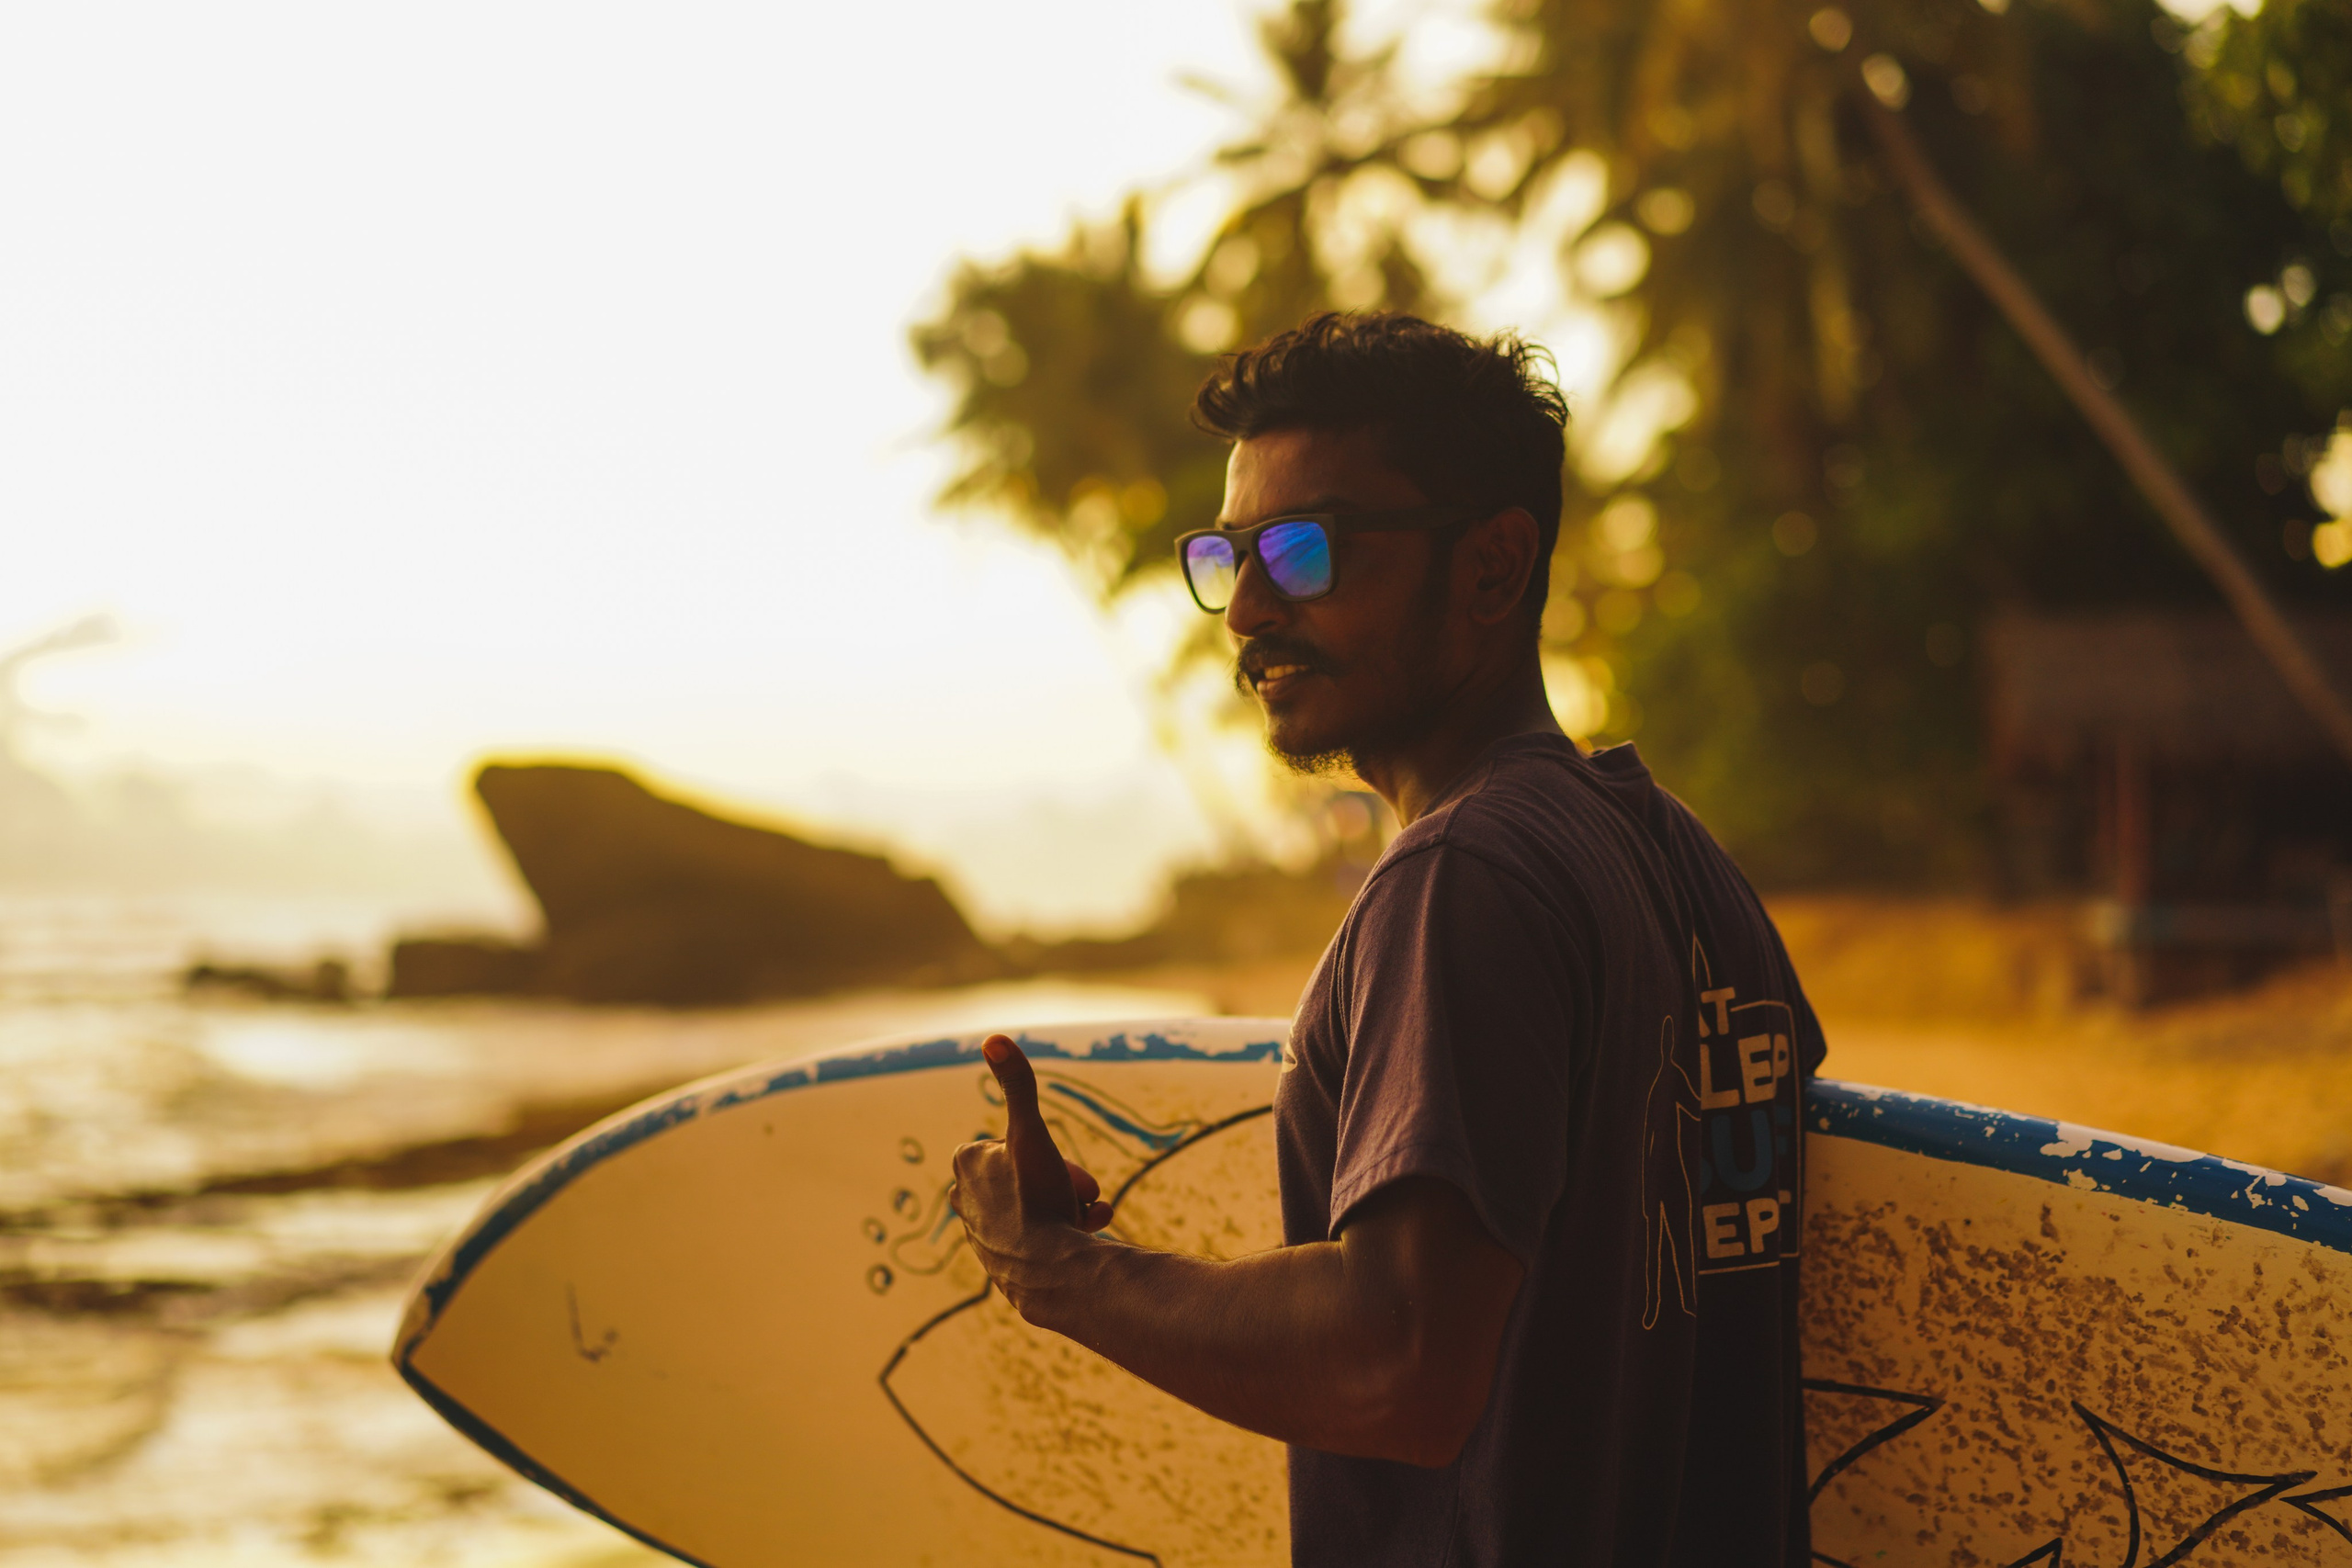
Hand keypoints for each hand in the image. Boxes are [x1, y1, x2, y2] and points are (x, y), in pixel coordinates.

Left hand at [951, 1035, 1114, 1319]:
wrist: (1047, 1272)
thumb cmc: (1036, 1199)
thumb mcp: (1032, 1133)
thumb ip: (1017, 1084)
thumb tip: (993, 1038)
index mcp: (966, 1164)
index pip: (1014, 1140)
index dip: (1044, 1148)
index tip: (1059, 1164)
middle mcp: (966, 1199)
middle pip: (1028, 1171)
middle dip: (1061, 1178)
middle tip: (1083, 1191)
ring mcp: (982, 1233)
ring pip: (1037, 1202)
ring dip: (1068, 1203)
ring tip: (1089, 1213)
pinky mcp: (1000, 1262)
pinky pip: (1039, 1234)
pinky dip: (1063, 1229)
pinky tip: (1088, 1233)